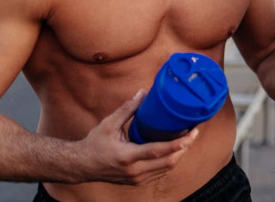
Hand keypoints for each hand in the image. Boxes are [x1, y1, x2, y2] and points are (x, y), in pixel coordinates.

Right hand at [72, 90, 197, 184]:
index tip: (192, 133)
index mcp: (127, 156)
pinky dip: (170, 161)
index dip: (178, 143)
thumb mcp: (108, 124)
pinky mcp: (137, 182)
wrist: (80, 166)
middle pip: (168, 162)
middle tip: (194, 132)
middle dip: (185, 148)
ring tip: (188, 139)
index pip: (158, 150)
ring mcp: (136, 179)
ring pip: (166, 169)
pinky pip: (160, 172)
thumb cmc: (94, 144)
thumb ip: (127, 109)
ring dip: (179, 154)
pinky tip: (175, 149)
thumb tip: (143, 92)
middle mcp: (134, 170)